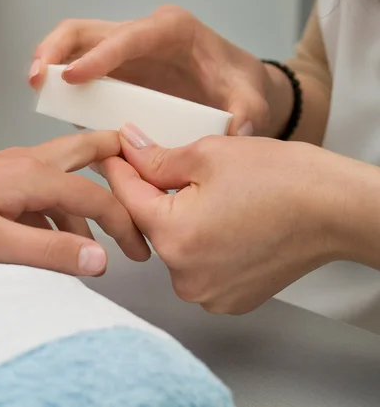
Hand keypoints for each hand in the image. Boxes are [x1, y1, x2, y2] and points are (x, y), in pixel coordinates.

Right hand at [29, 5, 278, 136]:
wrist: (235, 88)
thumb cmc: (239, 85)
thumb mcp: (251, 98)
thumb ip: (247, 113)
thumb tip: (234, 132)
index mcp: (172, 31)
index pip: (128, 37)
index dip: (98, 55)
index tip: (73, 77)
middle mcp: (142, 35)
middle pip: (86, 30)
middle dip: (56, 50)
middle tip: (36, 79)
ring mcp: (125, 53)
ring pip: (75, 46)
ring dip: (50, 65)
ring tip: (37, 91)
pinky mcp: (116, 72)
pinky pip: (82, 71)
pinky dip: (64, 86)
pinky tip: (56, 106)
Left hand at [100, 124, 344, 313]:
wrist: (335, 210)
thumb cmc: (282, 179)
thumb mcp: (209, 155)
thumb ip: (156, 157)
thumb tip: (126, 147)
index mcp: (174, 237)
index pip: (125, 197)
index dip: (118, 169)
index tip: (111, 153)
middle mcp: (184, 276)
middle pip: (148, 225)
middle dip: (150, 195)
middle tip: (164, 168)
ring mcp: (207, 294)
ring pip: (173, 247)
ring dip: (176, 221)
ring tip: (204, 197)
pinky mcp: (227, 300)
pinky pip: (196, 267)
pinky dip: (198, 244)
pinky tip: (219, 223)